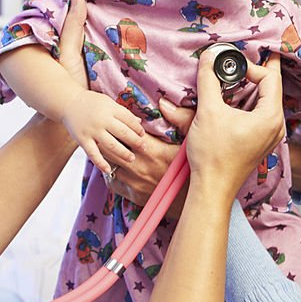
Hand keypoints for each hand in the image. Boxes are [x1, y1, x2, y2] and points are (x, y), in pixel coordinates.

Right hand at [60, 89, 143, 173]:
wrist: (68, 103)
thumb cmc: (92, 103)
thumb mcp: (108, 103)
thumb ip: (123, 112)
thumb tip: (139, 122)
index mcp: (110, 108)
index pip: (129, 120)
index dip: (138, 128)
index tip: (143, 135)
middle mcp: (102, 120)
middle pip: (123, 133)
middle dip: (136, 142)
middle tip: (144, 148)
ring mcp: (92, 131)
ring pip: (111, 145)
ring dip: (123, 153)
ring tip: (132, 159)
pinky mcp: (82, 140)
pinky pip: (93, 154)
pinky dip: (101, 163)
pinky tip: (109, 170)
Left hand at [105, 98, 193, 217]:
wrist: (194, 199)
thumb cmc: (193, 167)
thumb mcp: (194, 139)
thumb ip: (181, 118)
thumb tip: (163, 102)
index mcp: (151, 149)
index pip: (124, 132)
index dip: (121, 125)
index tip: (120, 121)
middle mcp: (138, 166)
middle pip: (110, 148)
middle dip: (108, 139)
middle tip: (106, 131)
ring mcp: (134, 182)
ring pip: (109, 165)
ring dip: (108, 156)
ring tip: (107, 148)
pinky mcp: (133, 195)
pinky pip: (113, 182)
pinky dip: (112, 174)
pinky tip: (116, 167)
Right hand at [186, 50, 284, 200]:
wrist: (212, 189)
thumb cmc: (213, 155)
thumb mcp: (208, 111)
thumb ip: (209, 79)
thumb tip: (209, 56)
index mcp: (271, 116)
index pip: (270, 77)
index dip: (251, 65)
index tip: (231, 63)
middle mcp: (276, 126)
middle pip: (272, 87)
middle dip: (259, 69)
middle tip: (257, 50)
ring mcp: (269, 135)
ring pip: (265, 100)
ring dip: (254, 85)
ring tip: (244, 69)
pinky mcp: (259, 142)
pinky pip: (260, 113)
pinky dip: (250, 100)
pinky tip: (237, 95)